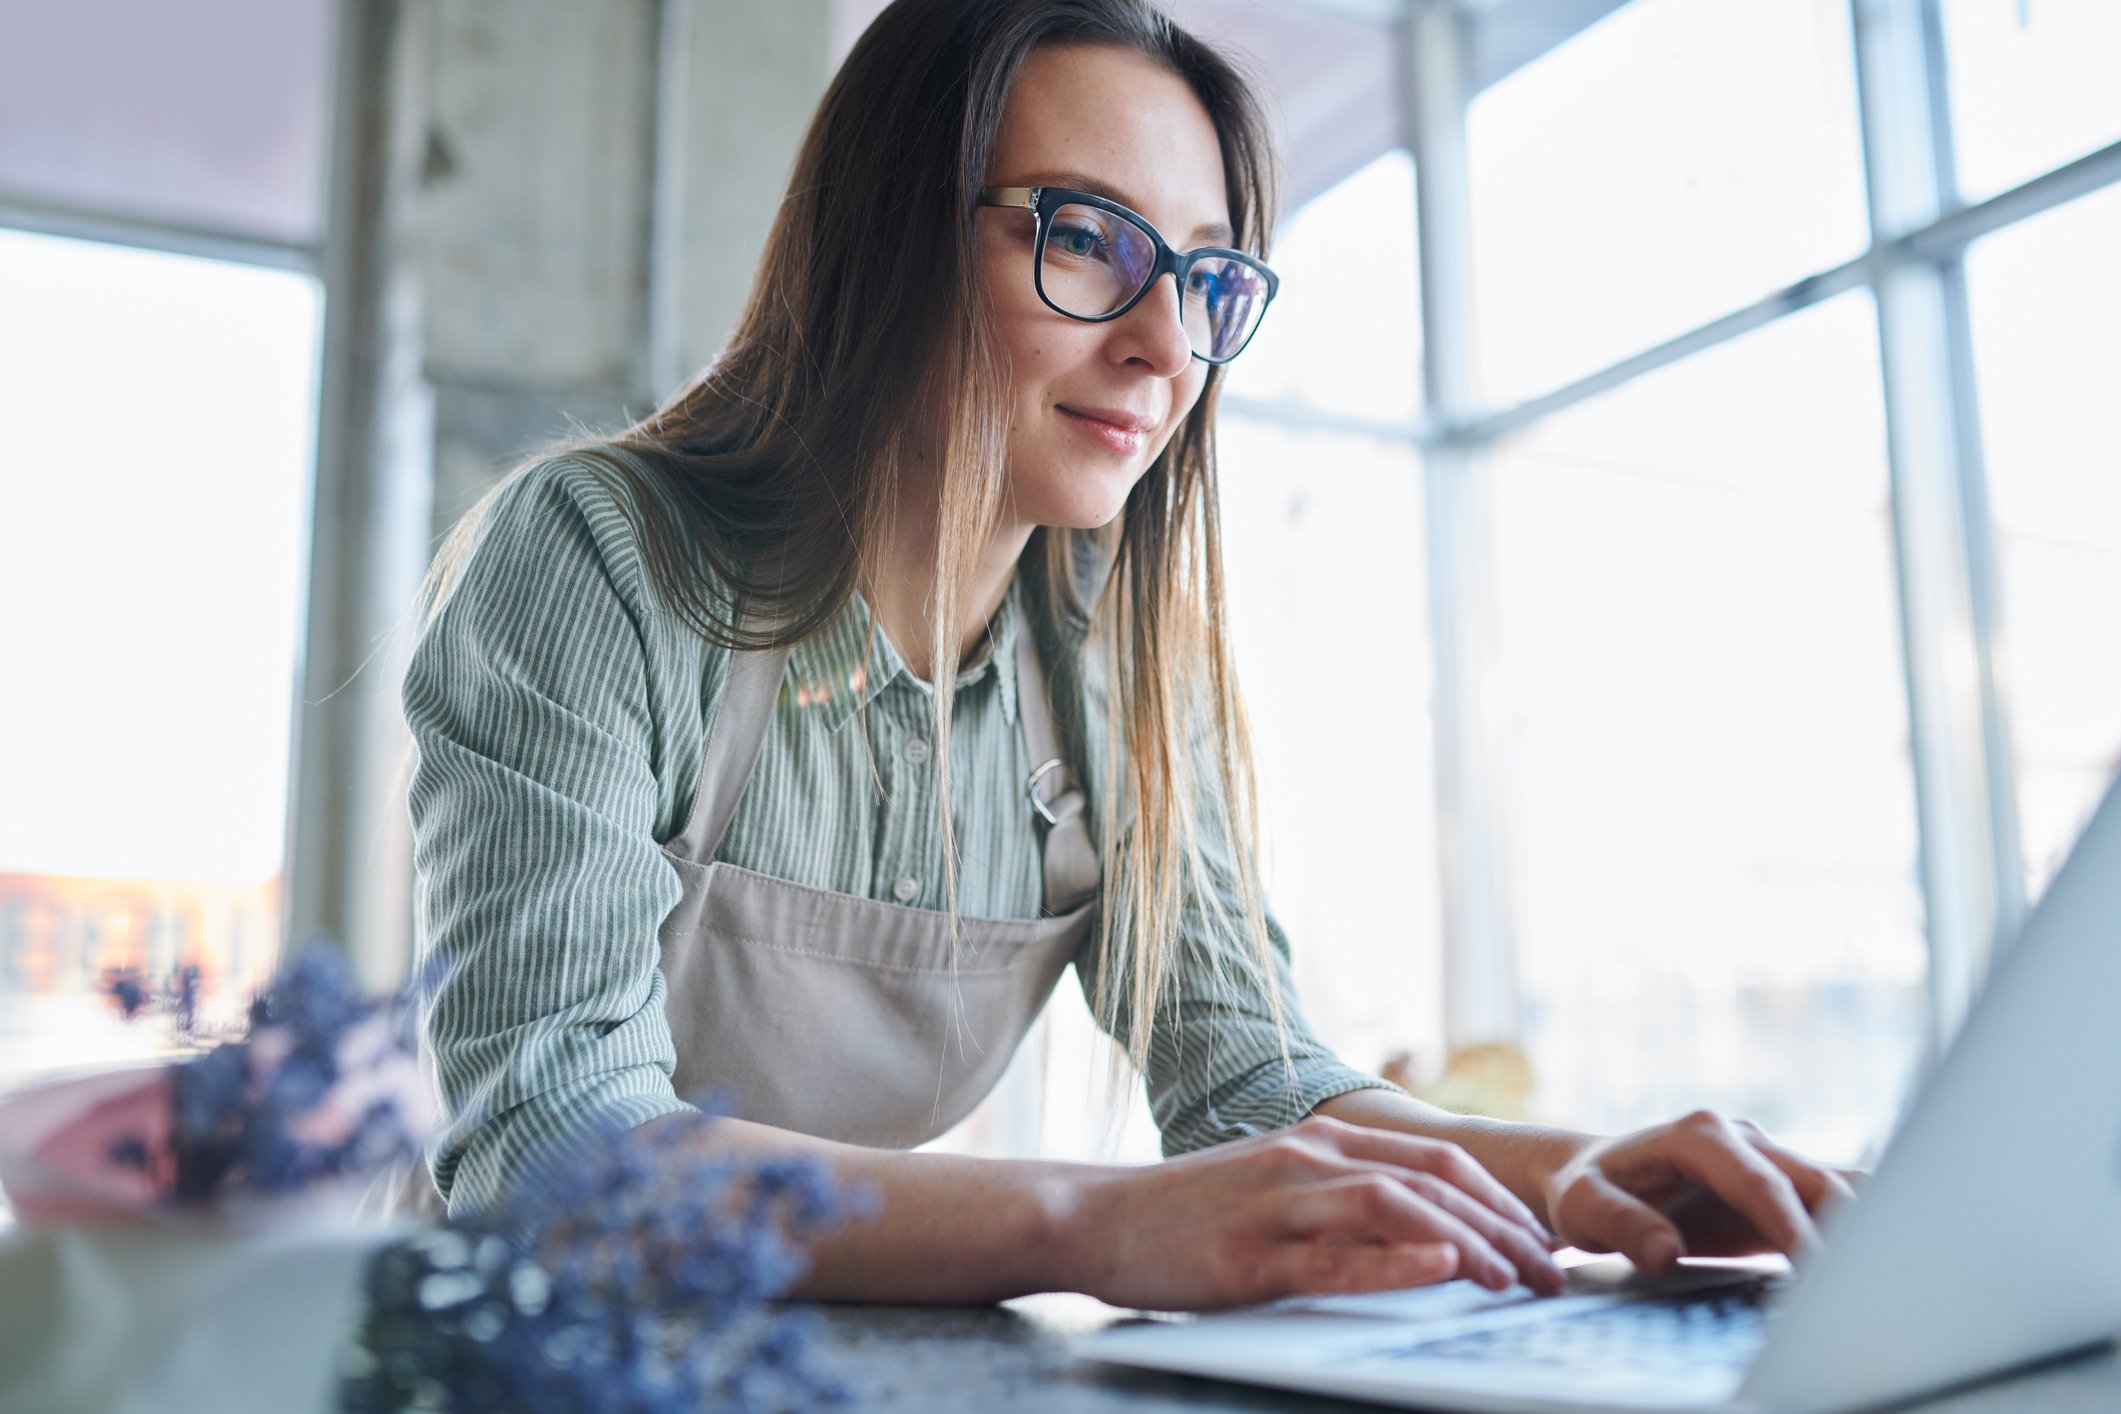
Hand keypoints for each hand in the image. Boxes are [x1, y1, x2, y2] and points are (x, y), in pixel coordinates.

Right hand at [1064, 1115, 1565, 1311]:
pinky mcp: (1248, 1255)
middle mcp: (1308, 1158)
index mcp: (1320, 1141)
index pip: (1438, 1158)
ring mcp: (1278, 1202)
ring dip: (1468, 1241)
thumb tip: (1423, 1233)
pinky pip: (1333, 1256)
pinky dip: (1393, 1261)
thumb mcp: (1274, 1190)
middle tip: (1555, 1273)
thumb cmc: (1187, 1213)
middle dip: (1505, 1226)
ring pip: (1395, 1205)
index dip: (1502, 1198)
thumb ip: (1340, 1200)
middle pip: (1433, 1178)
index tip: (1546, 1241)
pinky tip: (1439, 1270)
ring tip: (1516, 1279)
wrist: (1092, 1217)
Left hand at [1542, 1110, 1859, 1273]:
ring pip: (1836, 1188)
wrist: (1592, 1176)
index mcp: (1698, 1135)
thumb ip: (1619, 1223)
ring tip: (1879, 1282)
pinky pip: (1829, 1206)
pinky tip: (1864, 1277)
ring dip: (1862, 1230)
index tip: (1816, 1269)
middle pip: (1815, 1181)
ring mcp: (1765, 1159)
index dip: (1792, 1226)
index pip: (1760, 1183)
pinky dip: (1853, 1235)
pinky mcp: (1778, 1187)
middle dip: (1845, 1230)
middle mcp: (1742, 1138)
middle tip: (1864, 1286)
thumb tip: (1665, 1251)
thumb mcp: (1582, 1205)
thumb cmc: (1585, 1190)